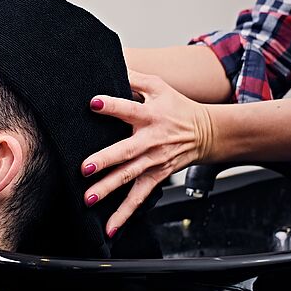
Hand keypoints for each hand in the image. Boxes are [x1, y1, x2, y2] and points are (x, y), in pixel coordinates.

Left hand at [81, 70, 215, 235]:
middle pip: (126, 151)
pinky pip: (139, 198)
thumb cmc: (176, 106)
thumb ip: (133, 77)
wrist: (206, 132)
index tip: (93, 103)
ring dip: (109, 189)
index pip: (129, 108)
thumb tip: (111, 62)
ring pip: (129, 177)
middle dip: (105, 160)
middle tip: (84, 168)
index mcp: (150, 114)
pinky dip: (124, 214)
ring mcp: (154, 162)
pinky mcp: (156, 177)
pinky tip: (109, 228)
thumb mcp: (158, 86)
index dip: (112, 105)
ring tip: (88, 199)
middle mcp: (151, 140)